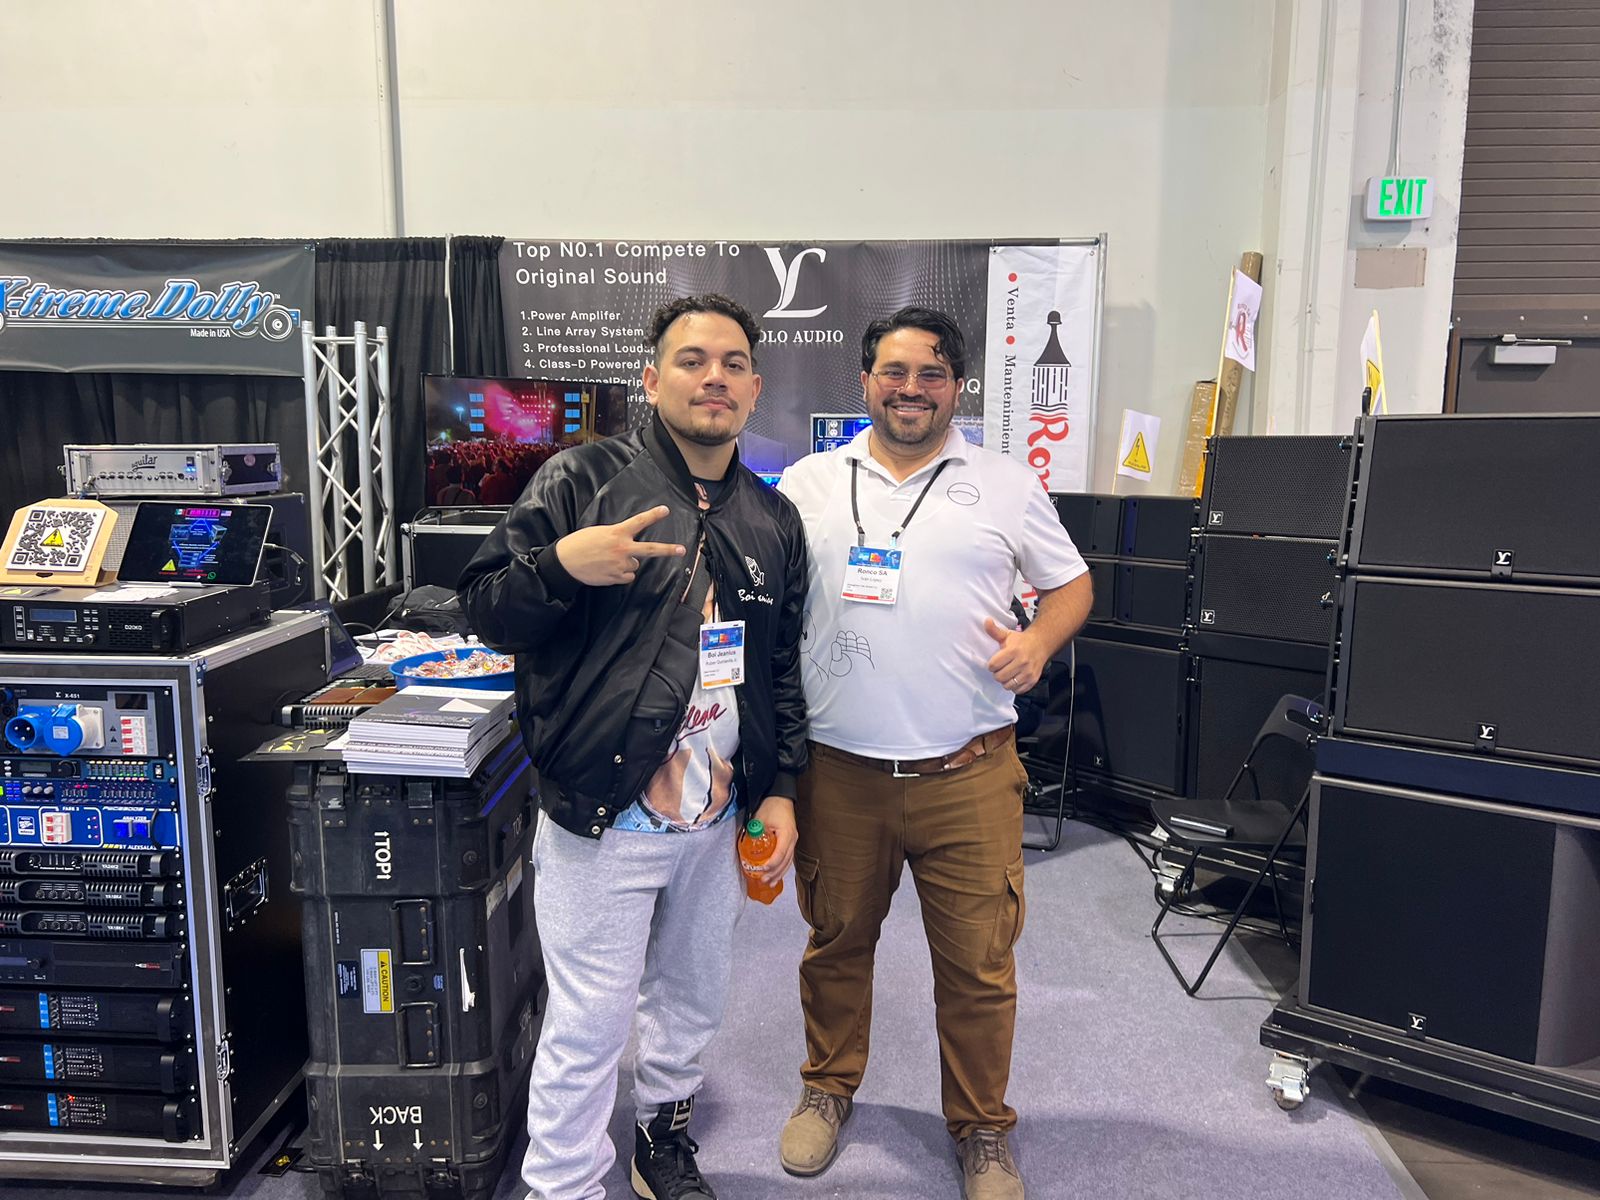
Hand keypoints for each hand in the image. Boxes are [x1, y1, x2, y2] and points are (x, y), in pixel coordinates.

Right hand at [554, 505, 684, 585]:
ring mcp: (620, 565)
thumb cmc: (580, 543)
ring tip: (608, 560)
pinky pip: (628, 576)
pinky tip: (608, 569)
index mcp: (617, 533)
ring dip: (626, 563)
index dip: (653, 515)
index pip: (639, 522)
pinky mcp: (616, 578)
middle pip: (650, 550)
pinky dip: (621, 574)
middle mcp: (622, 549)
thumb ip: (617, 536)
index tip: (665, 510)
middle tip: (681, 550)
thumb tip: (629, 546)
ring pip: (634, 564)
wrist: (566, 562)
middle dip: (667, 550)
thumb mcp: (600, 532)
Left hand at [751, 794, 796, 884]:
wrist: (780, 796)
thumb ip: (755, 833)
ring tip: (770, 882)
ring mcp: (793, 841)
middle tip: (764, 880)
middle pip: (786, 860)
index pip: (780, 853)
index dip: (772, 863)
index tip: (762, 869)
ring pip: (788, 861)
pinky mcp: (790, 841)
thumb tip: (746, 846)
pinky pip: (788, 857)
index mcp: (787, 834)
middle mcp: (793, 839)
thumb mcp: (760, 819)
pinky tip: (776, 874)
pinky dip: (782, 867)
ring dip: (779, 873)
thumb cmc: (771, 806)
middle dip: (775, 872)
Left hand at [984, 616, 1049, 693]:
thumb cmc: (1021, 641)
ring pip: (1008, 685)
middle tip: (1000, 669)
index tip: (995, 662)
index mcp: (1013, 651)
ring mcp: (1028, 672)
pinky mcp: (1033, 680)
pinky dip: (1014, 686)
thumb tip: (986, 621)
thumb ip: (994, 630)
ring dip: (1005, 681)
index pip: (993, 665)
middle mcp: (1022, 662)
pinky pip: (1017, 690)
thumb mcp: (1007, 634)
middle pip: (999, 677)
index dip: (991, 665)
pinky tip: (1015, 678)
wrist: (1041, 645)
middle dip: (997, 674)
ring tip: (1007, 673)